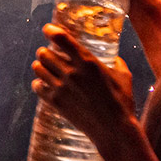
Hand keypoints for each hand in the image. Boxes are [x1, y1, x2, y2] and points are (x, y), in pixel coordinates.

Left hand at [30, 21, 134, 150]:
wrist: (114, 130)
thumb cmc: (122, 102)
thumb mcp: (124, 77)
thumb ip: (117, 63)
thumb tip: (115, 58)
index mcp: (88, 62)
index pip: (61, 38)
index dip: (50, 30)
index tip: (48, 29)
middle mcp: (71, 72)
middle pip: (43, 52)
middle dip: (46, 52)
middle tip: (50, 55)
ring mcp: (61, 88)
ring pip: (37, 67)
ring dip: (40, 66)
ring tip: (46, 68)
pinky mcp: (56, 102)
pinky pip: (37, 86)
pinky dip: (39, 84)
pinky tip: (45, 84)